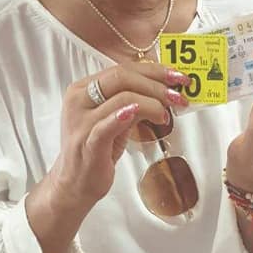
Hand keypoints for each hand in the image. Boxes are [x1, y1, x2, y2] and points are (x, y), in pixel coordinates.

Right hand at [47, 61, 190, 215]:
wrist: (74, 183)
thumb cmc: (96, 150)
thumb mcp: (115, 120)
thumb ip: (133, 102)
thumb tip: (164, 90)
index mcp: (83, 89)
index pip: (122, 69)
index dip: (154, 71)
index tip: (178, 78)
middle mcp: (78, 100)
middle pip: (121, 77)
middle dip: (156, 84)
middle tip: (178, 96)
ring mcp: (81, 122)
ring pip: (120, 98)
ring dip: (152, 103)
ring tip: (165, 116)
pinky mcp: (87, 144)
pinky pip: (106, 126)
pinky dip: (124, 116)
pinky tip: (140, 113)